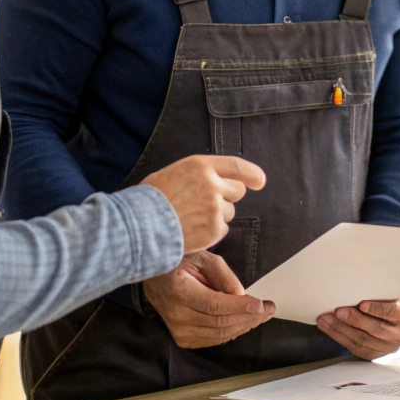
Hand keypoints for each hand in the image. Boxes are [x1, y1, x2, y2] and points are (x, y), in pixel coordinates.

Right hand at [142, 155, 265, 252]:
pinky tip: (192, 231)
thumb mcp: (173, 173)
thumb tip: (216, 182)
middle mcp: (212, 184)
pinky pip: (222, 230)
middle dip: (227, 198)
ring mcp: (215, 208)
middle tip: (206, 205)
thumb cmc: (149, 199)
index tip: (259, 181)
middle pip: (237, 191)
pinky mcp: (214, 229)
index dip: (251, 174)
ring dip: (216, 216)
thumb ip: (198, 176)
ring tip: (191, 219)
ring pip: (228, 213)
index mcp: (201, 166)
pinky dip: (211, 232)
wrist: (139, 225)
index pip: (236, 166)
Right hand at [143, 250, 274, 348]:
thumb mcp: (202, 257)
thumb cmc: (180, 263)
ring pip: (219, 335)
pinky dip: (231, 332)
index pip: (215, 305)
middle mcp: (176, 315)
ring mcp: (177, 330)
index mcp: (178, 291)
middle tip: (269, 309)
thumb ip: (223, 276)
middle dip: (249, 317)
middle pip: (220, 323)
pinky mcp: (182, 338)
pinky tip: (244, 323)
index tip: (262, 304)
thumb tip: (241, 296)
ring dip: (244, 326)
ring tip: (261, 315)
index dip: (241, 307)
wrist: (155, 278)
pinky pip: (212, 340)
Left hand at [317, 296, 399, 359]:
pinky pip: (355, 348)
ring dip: (341, 329)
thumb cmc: (392, 298)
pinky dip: (339, 337)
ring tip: (326, 319)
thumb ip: (381, 290)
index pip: (393, 312)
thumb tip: (356, 284)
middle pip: (376, 329)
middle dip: (354, 320)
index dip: (377, 309)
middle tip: (338, 311)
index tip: (362, 304)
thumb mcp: (394, 291)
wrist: (397, 315)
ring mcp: (389, 347)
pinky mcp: (375, 354)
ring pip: (362, 341)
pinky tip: (329, 328)